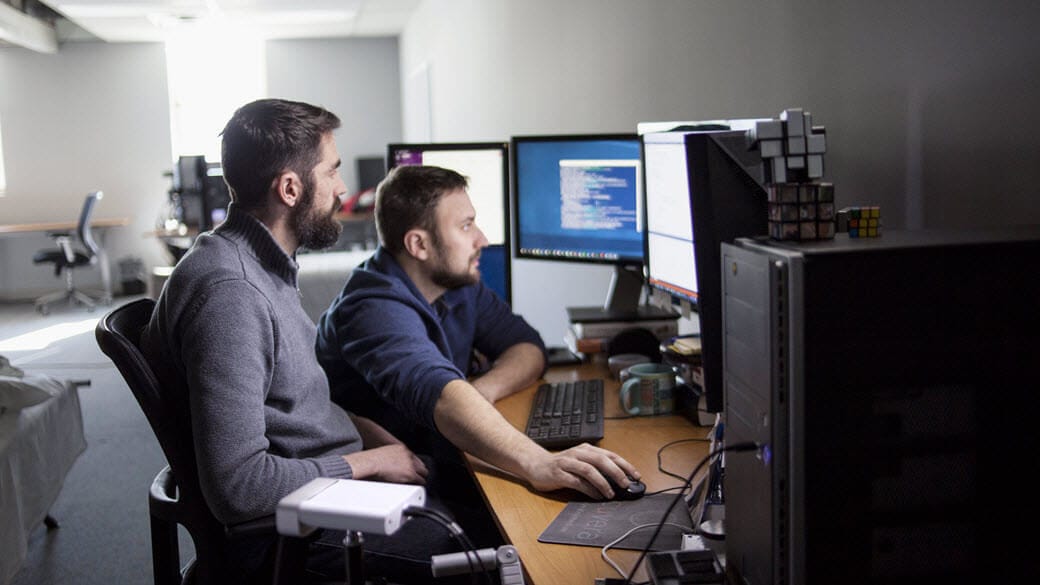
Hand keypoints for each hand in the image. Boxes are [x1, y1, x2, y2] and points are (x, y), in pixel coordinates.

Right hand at [344, 444, 427, 484]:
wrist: (371, 463)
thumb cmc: (373, 461)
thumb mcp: (384, 454)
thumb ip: (392, 458)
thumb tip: (392, 465)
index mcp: (402, 449)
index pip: (414, 457)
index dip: (415, 465)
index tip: (415, 469)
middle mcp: (408, 455)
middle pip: (421, 464)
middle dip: (420, 471)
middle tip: (418, 477)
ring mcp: (410, 464)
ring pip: (423, 472)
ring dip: (420, 477)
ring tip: (417, 482)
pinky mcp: (410, 474)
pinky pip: (420, 480)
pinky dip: (419, 483)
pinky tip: (416, 486)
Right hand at [522, 443, 639, 499]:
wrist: (536, 464)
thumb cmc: (562, 466)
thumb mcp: (581, 462)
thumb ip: (597, 468)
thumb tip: (619, 481)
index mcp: (587, 449)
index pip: (610, 455)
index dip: (625, 465)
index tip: (636, 476)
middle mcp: (578, 453)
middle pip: (601, 460)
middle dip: (617, 473)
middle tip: (626, 484)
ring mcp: (568, 462)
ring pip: (589, 470)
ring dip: (603, 483)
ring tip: (611, 494)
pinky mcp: (559, 474)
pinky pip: (576, 481)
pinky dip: (589, 490)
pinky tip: (596, 496)